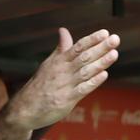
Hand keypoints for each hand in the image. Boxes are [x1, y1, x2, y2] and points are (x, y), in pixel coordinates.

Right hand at [5, 27, 119, 130]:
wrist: (24, 108)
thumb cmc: (40, 85)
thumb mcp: (49, 63)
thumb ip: (61, 48)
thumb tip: (63, 30)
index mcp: (59, 61)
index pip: (77, 47)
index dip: (91, 39)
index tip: (105, 32)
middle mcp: (62, 71)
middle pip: (84, 57)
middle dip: (100, 48)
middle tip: (115, 39)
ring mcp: (64, 85)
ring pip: (85, 72)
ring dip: (100, 63)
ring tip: (114, 54)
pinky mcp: (66, 100)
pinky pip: (81, 89)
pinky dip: (93, 82)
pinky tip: (104, 75)